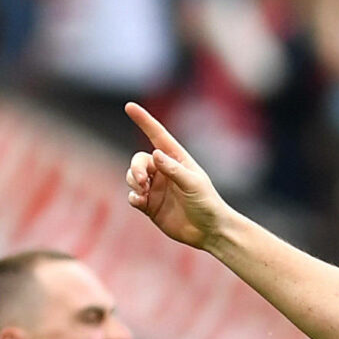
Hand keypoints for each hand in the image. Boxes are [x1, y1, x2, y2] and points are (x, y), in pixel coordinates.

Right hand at [124, 103, 231, 251]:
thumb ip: (173, 170)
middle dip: (135, 167)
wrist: (209, 231)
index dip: (144, 121)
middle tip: (141, 180)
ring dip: (133, 181)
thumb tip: (154, 154)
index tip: (129, 106)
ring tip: (142, 191)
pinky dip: (133, 196)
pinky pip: (134, 196)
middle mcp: (164, 171)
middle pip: (139, 160)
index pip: (157, 135)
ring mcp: (155, 188)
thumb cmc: (207, 203)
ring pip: (133, 177)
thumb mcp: (193, 184)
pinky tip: (139, 201)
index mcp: (176, 159)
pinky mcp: (150, 206)